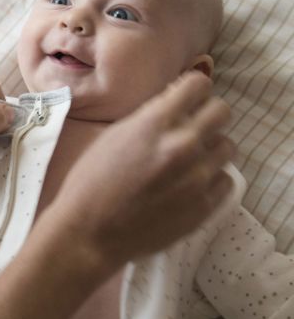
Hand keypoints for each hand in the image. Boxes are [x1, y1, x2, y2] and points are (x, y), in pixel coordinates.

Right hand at [42, 71, 234, 274]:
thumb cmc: (89, 183)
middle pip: (222, 111)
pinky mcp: (206, 205)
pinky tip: (189, 184)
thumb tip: (172, 106)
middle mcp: (183, 145)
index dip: (193, 88)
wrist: (89, 234)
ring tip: (189, 159)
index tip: (187, 97)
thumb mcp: (112, 138)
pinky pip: (225, 179)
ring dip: (211, 147)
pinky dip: (211, 177)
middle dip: (208, 113)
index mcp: (154, 124)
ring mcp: (198, 177)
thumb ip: (147, 119)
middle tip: (192, 125)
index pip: (198, 85)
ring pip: (228, 146)